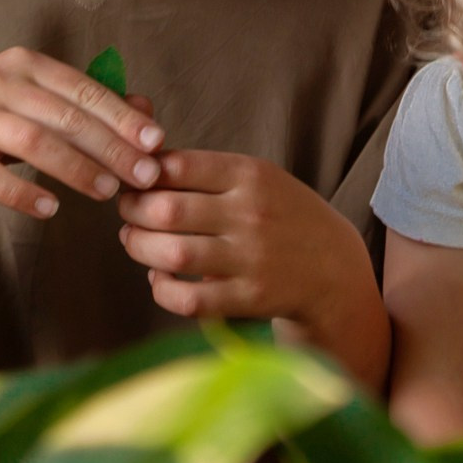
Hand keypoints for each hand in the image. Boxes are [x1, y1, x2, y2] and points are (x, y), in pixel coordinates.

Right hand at [0, 47, 166, 218]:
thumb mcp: (38, 105)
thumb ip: (89, 106)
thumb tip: (148, 112)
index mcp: (26, 64)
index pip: (84, 90)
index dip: (123, 117)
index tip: (157, 143)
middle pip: (65, 117)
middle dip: (110, 148)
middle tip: (145, 176)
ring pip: (32, 142)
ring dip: (75, 169)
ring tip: (107, 193)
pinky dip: (21, 193)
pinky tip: (51, 210)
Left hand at [115, 149, 357, 322]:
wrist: (334, 268)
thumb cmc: (283, 216)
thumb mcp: (259, 178)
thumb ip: (207, 171)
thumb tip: (144, 163)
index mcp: (251, 175)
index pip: (178, 166)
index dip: (143, 175)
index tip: (135, 182)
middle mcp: (251, 214)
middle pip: (165, 210)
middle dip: (132, 211)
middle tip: (128, 213)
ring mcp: (251, 258)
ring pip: (171, 255)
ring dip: (139, 248)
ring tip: (136, 242)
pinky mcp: (249, 298)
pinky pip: (188, 299)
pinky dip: (162, 290)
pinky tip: (161, 279)